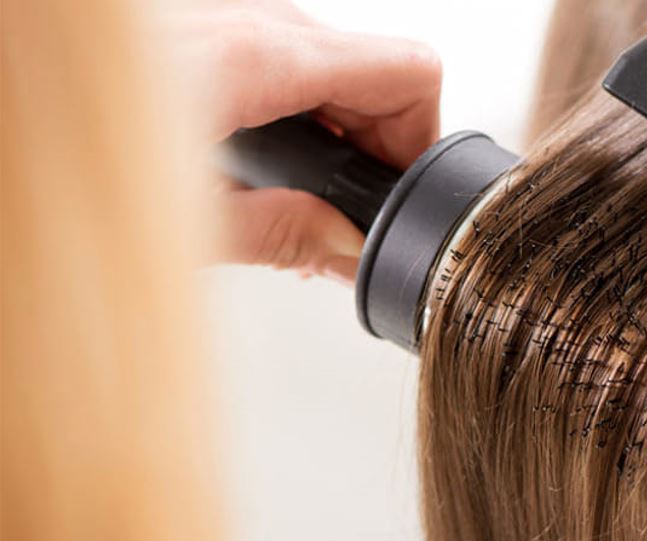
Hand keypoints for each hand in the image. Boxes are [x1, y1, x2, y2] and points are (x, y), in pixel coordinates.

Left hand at [171, 0, 440, 283]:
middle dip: (373, 149)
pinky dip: (296, 109)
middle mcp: (251, 19)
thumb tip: (346, 247)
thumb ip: (277, 235)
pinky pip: (288, 57)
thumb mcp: (180, 220)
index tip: (396, 192)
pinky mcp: (211, 24)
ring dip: (333, 131)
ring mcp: (231, 14)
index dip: (419, 140)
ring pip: (334, 65)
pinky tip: (260, 160)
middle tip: (337, 214)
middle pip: (375, 73)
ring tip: (289, 194)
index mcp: (255, 58)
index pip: (407, 72)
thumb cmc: (62, 146)